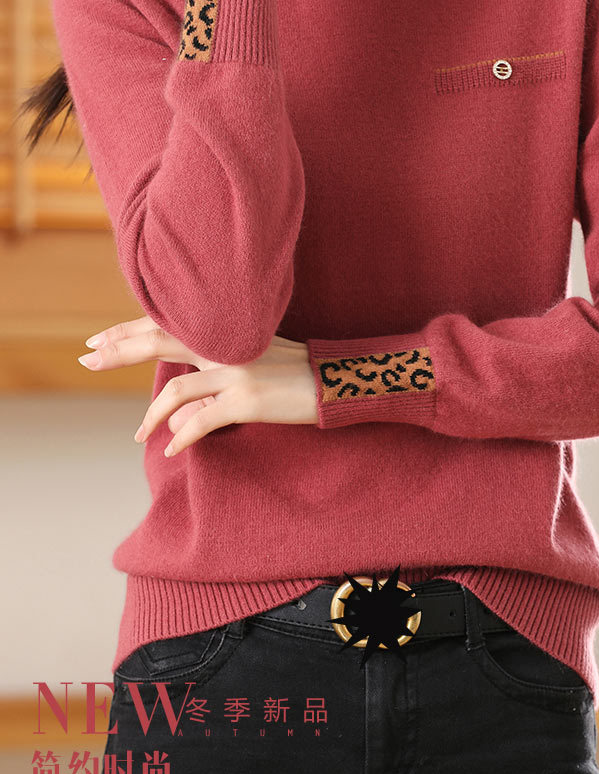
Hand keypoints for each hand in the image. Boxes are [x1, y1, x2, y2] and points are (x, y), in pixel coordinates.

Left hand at [78, 316, 318, 453]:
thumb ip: (210, 382)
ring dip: (151, 417)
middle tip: (87, 359)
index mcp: (223, 331)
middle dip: (118, 351)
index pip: (164, 323)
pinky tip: (171, 450)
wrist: (335, 381)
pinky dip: (182, 437)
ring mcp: (234, 373)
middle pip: (158, 341)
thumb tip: (174, 418)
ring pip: (176, 392)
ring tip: (138, 435)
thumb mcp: (250, 365)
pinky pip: (201, 421)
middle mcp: (224, 346)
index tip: (98, 340)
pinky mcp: (246, 401)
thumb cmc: (294, 374)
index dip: (128, 330)